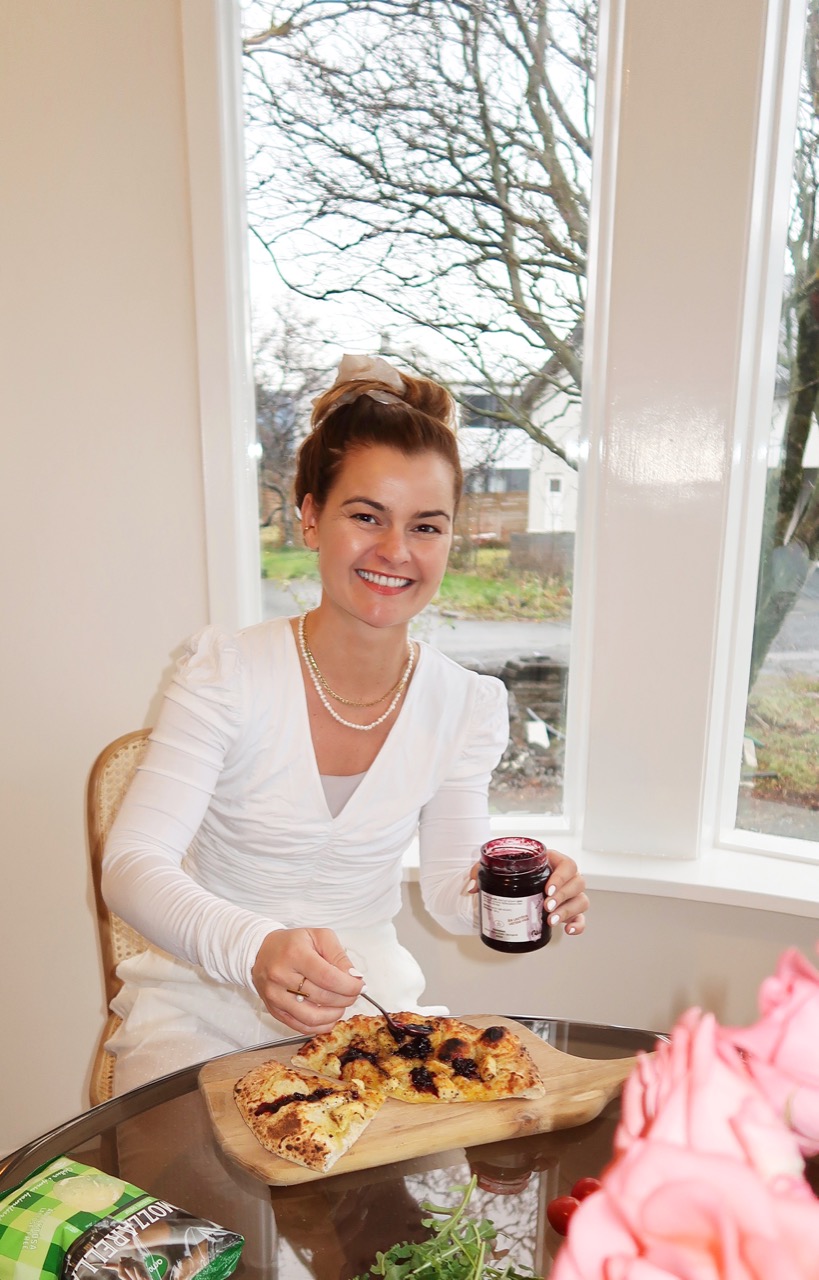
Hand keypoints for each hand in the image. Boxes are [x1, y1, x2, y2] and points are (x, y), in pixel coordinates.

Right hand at [251, 927, 363, 1033]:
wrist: (261, 951)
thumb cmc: (293, 943)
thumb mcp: (319, 937)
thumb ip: (339, 956)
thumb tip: (355, 977)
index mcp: (295, 954)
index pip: (328, 977)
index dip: (349, 986)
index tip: (360, 986)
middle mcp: (281, 975)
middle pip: (322, 997)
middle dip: (345, 999)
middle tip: (353, 994)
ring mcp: (275, 996)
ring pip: (311, 1017)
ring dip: (334, 1015)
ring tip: (341, 1006)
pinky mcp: (273, 1010)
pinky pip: (300, 1026)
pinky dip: (319, 1027)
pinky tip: (328, 1018)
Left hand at [466, 850, 587, 935]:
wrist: (513, 882)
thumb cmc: (511, 871)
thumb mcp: (497, 866)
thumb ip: (481, 871)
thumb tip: (471, 887)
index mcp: (553, 861)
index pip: (567, 865)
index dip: (561, 877)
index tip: (546, 889)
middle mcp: (566, 877)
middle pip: (578, 883)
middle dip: (563, 897)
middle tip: (546, 906)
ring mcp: (570, 895)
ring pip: (581, 901)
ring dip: (568, 911)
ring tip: (551, 920)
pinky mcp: (569, 911)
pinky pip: (581, 918)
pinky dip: (578, 925)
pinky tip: (568, 930)